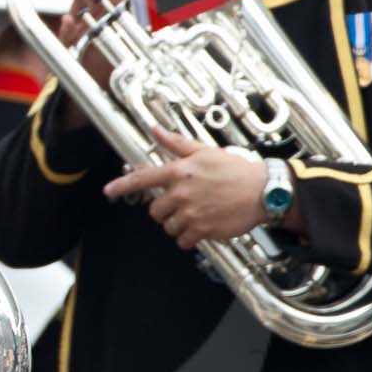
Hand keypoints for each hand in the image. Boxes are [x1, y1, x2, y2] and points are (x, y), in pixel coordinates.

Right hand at [54, 0, 126, 119]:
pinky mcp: (67, 47)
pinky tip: (67, 21)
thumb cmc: (107, 55)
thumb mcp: (126, 34)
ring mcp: (76, 30)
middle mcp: (88, 17)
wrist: (93, 81)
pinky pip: (64, 37)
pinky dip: (65, 29)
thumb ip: (138, 18)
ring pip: (76, 10)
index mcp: (101, 10)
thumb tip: (158, 4)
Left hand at [103, 129, 270, 249]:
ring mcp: (191, 213)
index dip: (122, 186)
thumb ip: (176, 143)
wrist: (263, 190)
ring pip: (169, 227)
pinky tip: (203, 227)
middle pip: (155, 211)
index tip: (108, 192)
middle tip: (185, 204)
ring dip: (179, 224)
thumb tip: (155, 130)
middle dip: (166, 210)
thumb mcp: (205, 151)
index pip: (143, 178)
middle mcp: (182, 192)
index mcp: (179, 171)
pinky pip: (183, 241)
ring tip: (197, 214)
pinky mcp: (202, 230)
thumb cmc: (235, 169)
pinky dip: (190, 238)